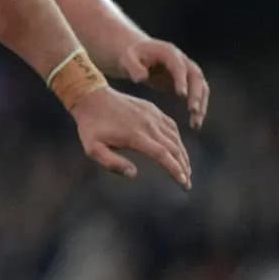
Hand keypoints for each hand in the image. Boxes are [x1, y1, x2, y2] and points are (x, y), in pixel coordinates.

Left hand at [71, 85, 191, 188]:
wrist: (92, 97)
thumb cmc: (90, 126)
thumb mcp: (92, 148)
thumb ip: (112, 163)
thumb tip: (134, 174)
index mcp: (135, 136)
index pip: (162, 155)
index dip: (175, 169)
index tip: (184, 183)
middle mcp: (149, 125)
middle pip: (173, 148)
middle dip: (183, 167)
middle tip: (188, 182)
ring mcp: (153, 116)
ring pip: (175, 138)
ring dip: (183, 155)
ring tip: (186, 169)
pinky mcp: (153, 110)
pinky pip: (171, 126)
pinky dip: (178, 139)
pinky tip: (178, 149)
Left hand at [117, 37, 208, 129]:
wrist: (137, 55)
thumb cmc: (131, 57)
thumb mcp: (127, 59)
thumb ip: (133, 67)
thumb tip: (142, 78)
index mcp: (169, 53)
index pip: (179, 67)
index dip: (181, 80)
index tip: (181, 95)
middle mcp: (183, 61)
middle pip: (196, 77)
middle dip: (196, 94)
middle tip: (193, 110)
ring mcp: (187, 71)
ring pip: (202, 87)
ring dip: (201, 104)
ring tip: (196, 123)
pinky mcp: (187, 82)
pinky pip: (197, 95)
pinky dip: (198, 108)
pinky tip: (195, 123)